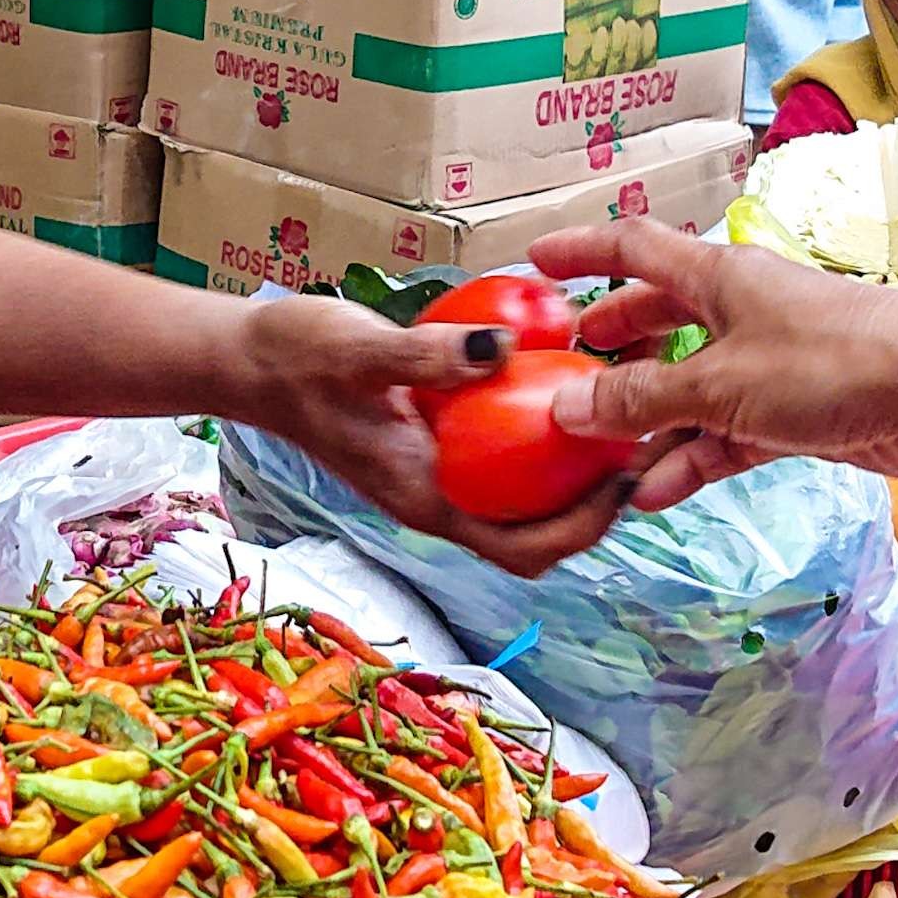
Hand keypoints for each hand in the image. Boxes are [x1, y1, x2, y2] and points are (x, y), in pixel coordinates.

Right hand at [226, 295, 626, 576]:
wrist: (251, 358)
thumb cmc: (296, 358)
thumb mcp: (358, 349)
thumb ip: (425, 354)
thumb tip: (499, 350)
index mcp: (426, 498)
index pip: (521, 548)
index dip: (583, 528)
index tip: (627, 480)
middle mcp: (441, 495)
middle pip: (539, 530)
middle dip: (598, 500)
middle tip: (646, 439)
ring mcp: (441, 471)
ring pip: (526, 494)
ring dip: (577, 466)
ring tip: (624, 408)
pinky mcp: (440, 442)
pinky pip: (506, 453)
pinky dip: (541, 429)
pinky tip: (567, 376)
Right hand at [528, 219, 897, 499]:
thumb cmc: (839, 362)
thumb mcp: (720, 383)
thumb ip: (642, 399)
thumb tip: (570, 407)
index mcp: (718, 276)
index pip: (633, 247)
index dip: (582, 250)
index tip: (536, 263)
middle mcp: (741, 311)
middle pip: (660, 318)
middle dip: (612, 346)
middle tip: (566, 373)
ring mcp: (771, 363)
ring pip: (691, 388)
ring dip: (648, 423)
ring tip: (600, 460)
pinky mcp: (798, 412)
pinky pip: (727, 434)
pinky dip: (693, 459)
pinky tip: (657, 492)